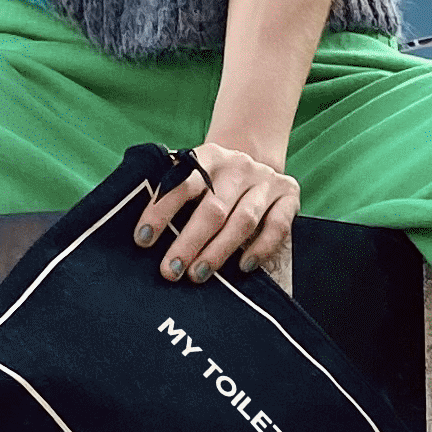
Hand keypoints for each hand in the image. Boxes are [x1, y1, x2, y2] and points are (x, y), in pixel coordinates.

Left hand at [136, 142, 299, 281]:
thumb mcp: (192, 175)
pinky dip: (261, 247)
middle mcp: (238, 166)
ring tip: (198, 274)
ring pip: (243, 219)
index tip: (142, 240)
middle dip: (189, 242)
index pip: (179, 184)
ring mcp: (265, 180)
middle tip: (170, 270)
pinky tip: (243, 267)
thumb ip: (172, 194)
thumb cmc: (211, 181)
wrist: (254, 158)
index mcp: (206, 157)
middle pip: (212, 208)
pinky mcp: (289, 194)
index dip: (160, 212)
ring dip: (219, 251)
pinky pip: (277, 225)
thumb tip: (142, 237)